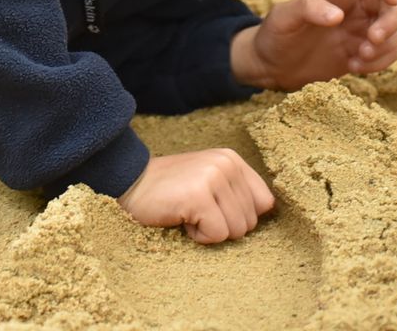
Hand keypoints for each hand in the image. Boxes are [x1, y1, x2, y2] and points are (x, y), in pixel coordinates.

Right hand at [117, 149, 275, 242]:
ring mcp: (213, 178)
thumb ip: (237, 192)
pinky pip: (217, 235)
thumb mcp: (209, 180)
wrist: (129, 182)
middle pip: (251, 221)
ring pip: (237, 230)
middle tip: (195, 210)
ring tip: (188, 212)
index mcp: (232, 159)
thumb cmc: (170, 189)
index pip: (265, 202)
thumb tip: (267, 212)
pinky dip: (198, 236)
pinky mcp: (198, 196)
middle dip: (223, 225)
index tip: (214, 209)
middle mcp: (226, 164)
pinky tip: (181, 219)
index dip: (240, 215)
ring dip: (210, 231)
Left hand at [231, 0, 396, 90]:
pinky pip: (390, 52)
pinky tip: (353, 67)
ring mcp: (362, 28)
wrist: (272, 65)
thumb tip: (337, 15)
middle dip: (391, 23)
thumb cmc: (275, 34)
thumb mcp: (284, 17)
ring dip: (387, 45)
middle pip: (394, 4)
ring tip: (358, 58)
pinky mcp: (365, 50)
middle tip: (371, 42)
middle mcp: (355, 5)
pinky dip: (379, 62)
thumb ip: (308, 9)